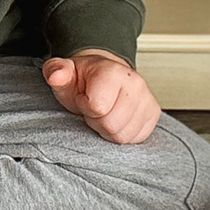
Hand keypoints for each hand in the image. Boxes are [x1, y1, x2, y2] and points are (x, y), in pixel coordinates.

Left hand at [42, 49, 161, 143]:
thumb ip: (56, 72)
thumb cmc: (83, 80)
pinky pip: (135, 138)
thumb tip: (56, 76)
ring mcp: (147, 98)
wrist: (104, 75)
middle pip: (111, 125)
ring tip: (105, 113)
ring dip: (109, 130)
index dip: (85, 107)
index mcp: (113, 71)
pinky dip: (122, 133)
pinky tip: (117, 118)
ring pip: (123, 135)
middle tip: (94, 109)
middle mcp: (135, 83)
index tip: (84, 98)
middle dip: (97, 121)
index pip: (97, 108)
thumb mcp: (64, 73)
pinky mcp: (153, 113)